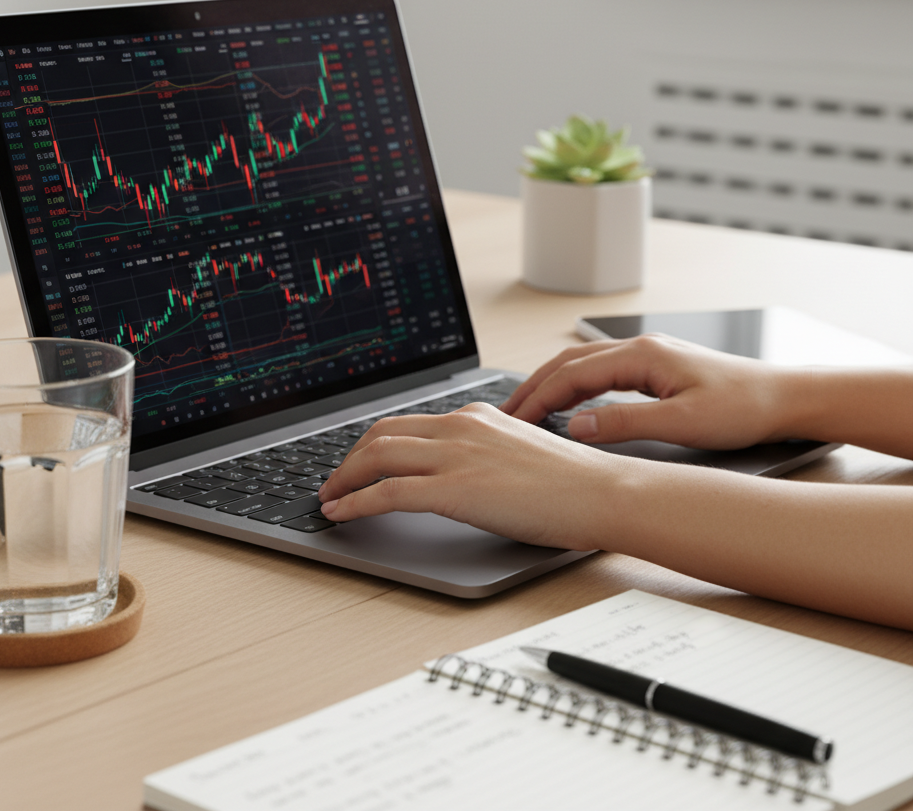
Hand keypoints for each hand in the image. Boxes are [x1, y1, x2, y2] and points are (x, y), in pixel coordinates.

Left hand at [317, 403, 614, 548]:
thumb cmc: (573, 483)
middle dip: (349, 459)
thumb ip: (485, 454)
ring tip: (329, 499)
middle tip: (335, 481)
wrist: (601, 492)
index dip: (373, 445)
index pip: (407, 423)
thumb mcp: (520, 452)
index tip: (358, 462)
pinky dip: (356, 502)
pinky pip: (388, 492)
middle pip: (381, 433)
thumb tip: (460, 475)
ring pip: (377, 456)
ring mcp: (456, 455)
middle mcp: (460, 427)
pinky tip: (342, 514)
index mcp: (476, 416)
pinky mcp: (455, 488)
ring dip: (344, 479)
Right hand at [500, 334, 792, 449]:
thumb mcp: (682, 423)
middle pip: (569, 362)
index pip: (573, 374)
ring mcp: (646, 355)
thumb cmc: (743, 407)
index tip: (515, 419)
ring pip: (582, 364)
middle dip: (534, 387)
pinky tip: (568, 404)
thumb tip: (575, 426)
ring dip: (551, 384)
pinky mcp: (654, 367)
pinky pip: (600, 371)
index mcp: (641, 356)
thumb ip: (624, 424)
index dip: (539, 397)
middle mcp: (639, 348)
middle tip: (506, 413)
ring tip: (526, 409)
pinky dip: (574, 386)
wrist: (783, 397)